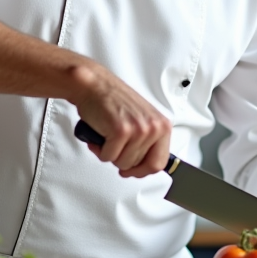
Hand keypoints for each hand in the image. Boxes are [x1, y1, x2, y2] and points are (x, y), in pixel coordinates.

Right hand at [69, 63, 171, 177]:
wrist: (94, 86)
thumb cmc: (114, 101)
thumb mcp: (142, 120)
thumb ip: (148, 141)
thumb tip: (145, 166)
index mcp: (162, 126)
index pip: (159, 163)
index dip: (142, 171)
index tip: (133, 171)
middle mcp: (154, 128)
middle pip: (138, 165)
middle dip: (122, 160)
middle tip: (114, 146)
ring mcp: (138, 130)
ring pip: (123, 163)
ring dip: (110, 154)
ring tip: (107, 137)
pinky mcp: (121, 131)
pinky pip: (108, 157)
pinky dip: (99, 149)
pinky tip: (100, 134)